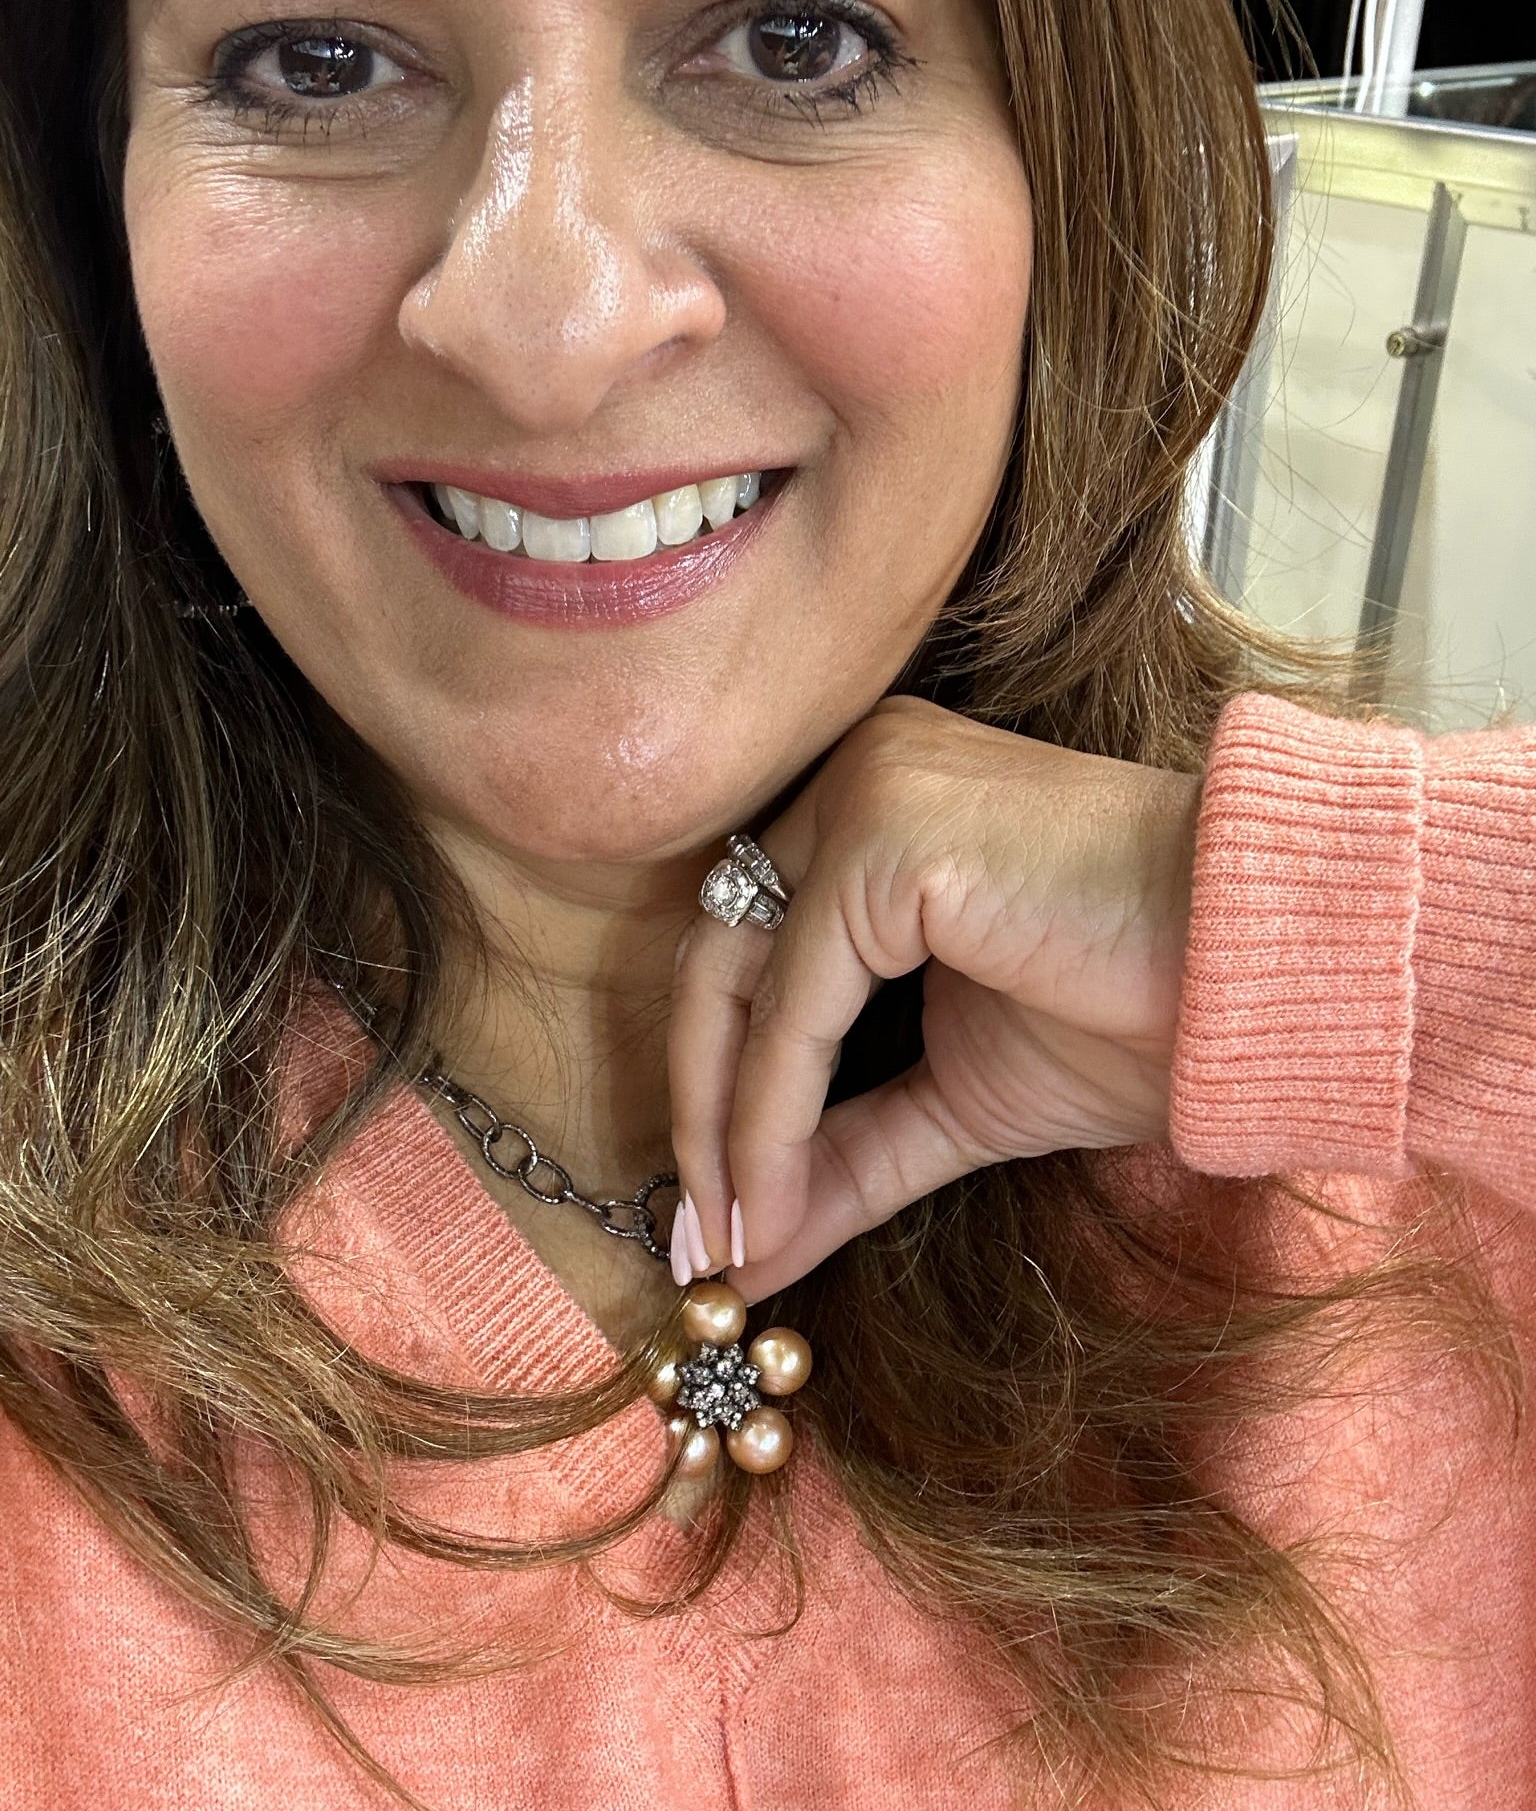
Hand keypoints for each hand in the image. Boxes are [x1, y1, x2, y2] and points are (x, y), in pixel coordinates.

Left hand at [667, 695, 1202, 1302]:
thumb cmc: (1137, 1014)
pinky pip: (793, 999)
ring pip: (737, 972)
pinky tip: (774, 1200)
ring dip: (722, 1122)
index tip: (717, 1215)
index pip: (751, 944)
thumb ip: (845, 1152)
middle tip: (703, 1244)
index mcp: (873, 806)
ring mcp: (869, 789)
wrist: (1263, 979)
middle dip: (701, 1108)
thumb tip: (748, 1248)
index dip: (719, 1080)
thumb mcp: (957, 1097)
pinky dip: (768, 1112)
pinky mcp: (887, 834)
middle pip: (719, 951)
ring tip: (736, 1240)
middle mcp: (859, 773)